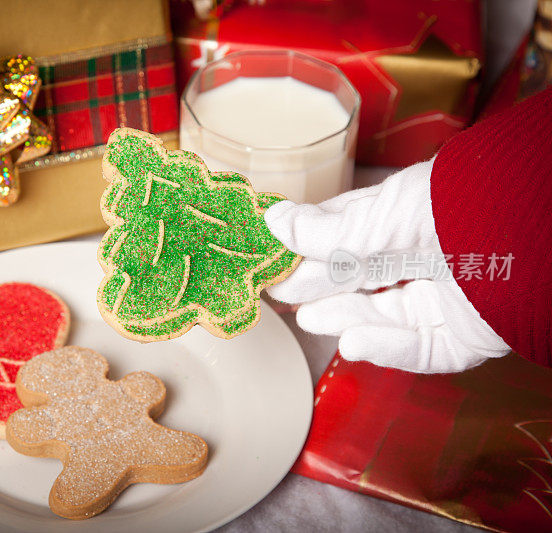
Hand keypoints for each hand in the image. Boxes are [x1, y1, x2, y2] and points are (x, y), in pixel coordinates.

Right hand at [264, 160, 510, 372]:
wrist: (527, 234)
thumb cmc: (457, 205)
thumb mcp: (384, 214)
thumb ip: (329, 231)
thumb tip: (273, 222)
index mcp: (409, 217)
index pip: (349, 235)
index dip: (311, 247)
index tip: (276, 256)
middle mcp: (428, 256)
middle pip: (363, 279)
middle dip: (322, 287)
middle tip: (282, 293)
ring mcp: (448, 297)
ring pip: (387, 316)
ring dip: (347, 319)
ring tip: (312, 319)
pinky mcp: (467, 335)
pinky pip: (422, 349)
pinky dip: (386, 348)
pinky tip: (353, 342)